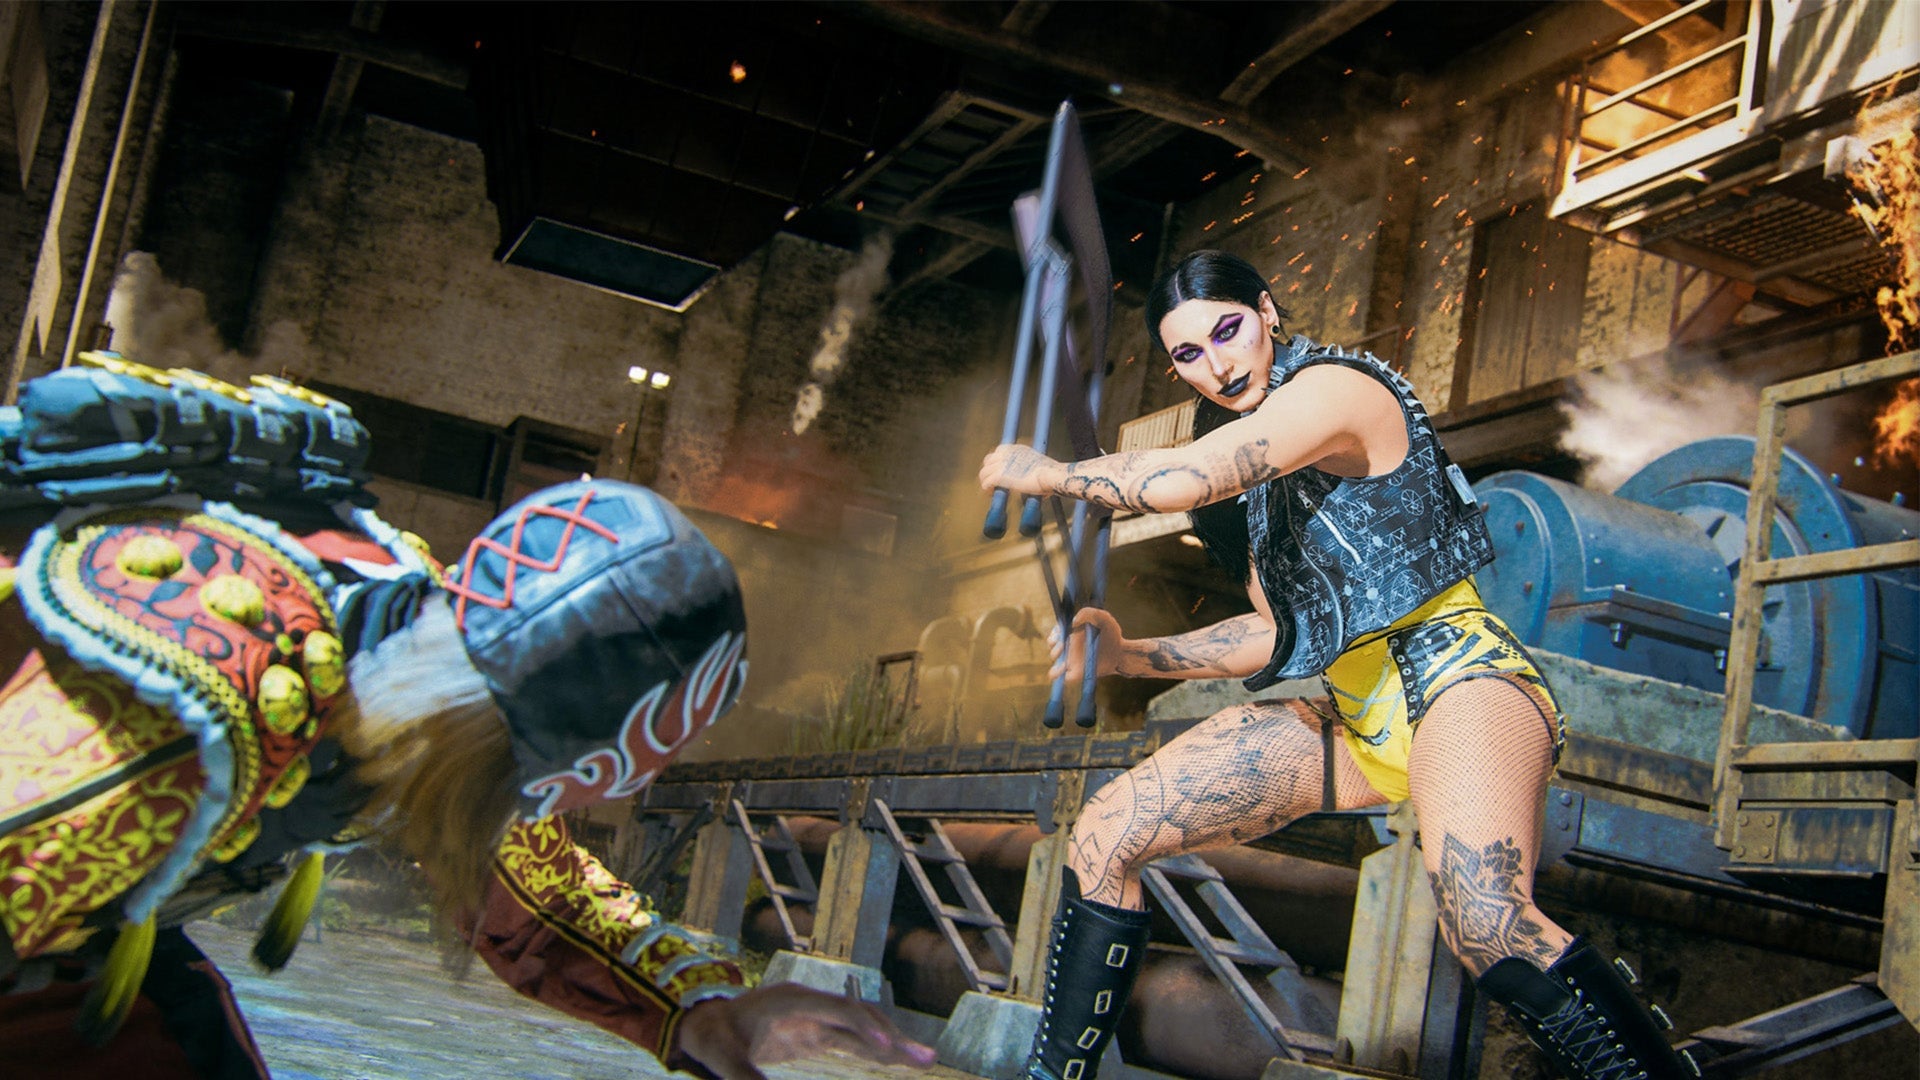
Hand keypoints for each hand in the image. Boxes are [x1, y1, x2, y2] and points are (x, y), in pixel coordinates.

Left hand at [675, 983, 938, 1078]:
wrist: (706, 1021)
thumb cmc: (712, 1035)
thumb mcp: (721, 1055)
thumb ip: (743, 1076)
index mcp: (791, 1000)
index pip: (836, 1009)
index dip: (862, 1025)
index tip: (884, 1046)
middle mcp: (811, 1004)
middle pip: (859, 1016)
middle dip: (892, 1037)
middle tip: (926, 1059)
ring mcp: (816, 1017)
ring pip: (862, 1028)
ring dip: (892, 1044)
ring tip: (926, 1060)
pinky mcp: (816, 1032)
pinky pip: (852, 1041)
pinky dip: (875, 1051)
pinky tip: (898, 1060)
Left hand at [979, 443, 1059, 495]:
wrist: (1050, 475)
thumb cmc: (1050, 474)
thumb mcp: (1038, 466)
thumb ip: (1031, 470)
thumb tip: (1037, 485)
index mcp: (1015, 449)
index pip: (998, 452)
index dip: (996, 464)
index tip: (999, 473)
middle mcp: (1007, 453)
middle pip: (988, 461)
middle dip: (989, 471)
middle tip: (993, 483)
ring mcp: (1002, 464)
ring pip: (984, 473)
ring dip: (986, 482)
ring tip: (991, 490)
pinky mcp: (1000, 476)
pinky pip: (986, 482)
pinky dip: (987, 489)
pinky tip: (992, 494)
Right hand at [1050, 606, 1124, 681]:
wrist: (1120, 651)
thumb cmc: (1111, 633)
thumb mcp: (1103, 618)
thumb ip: (1088, 613)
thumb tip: (1073, 622)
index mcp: (1070, 633)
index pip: (1055, 632)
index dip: (1055, 631)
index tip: (1062, 631)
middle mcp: (1068, 647)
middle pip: (1051, 646)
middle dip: (1054, 643)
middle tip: (1064, 643)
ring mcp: (1071, 661)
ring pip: (1053, 658)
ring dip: (1056, 657)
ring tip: (1065, 654)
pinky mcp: (1076, 673)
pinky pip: (1061, 677)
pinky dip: (1058, 673)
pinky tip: (1065, 668)